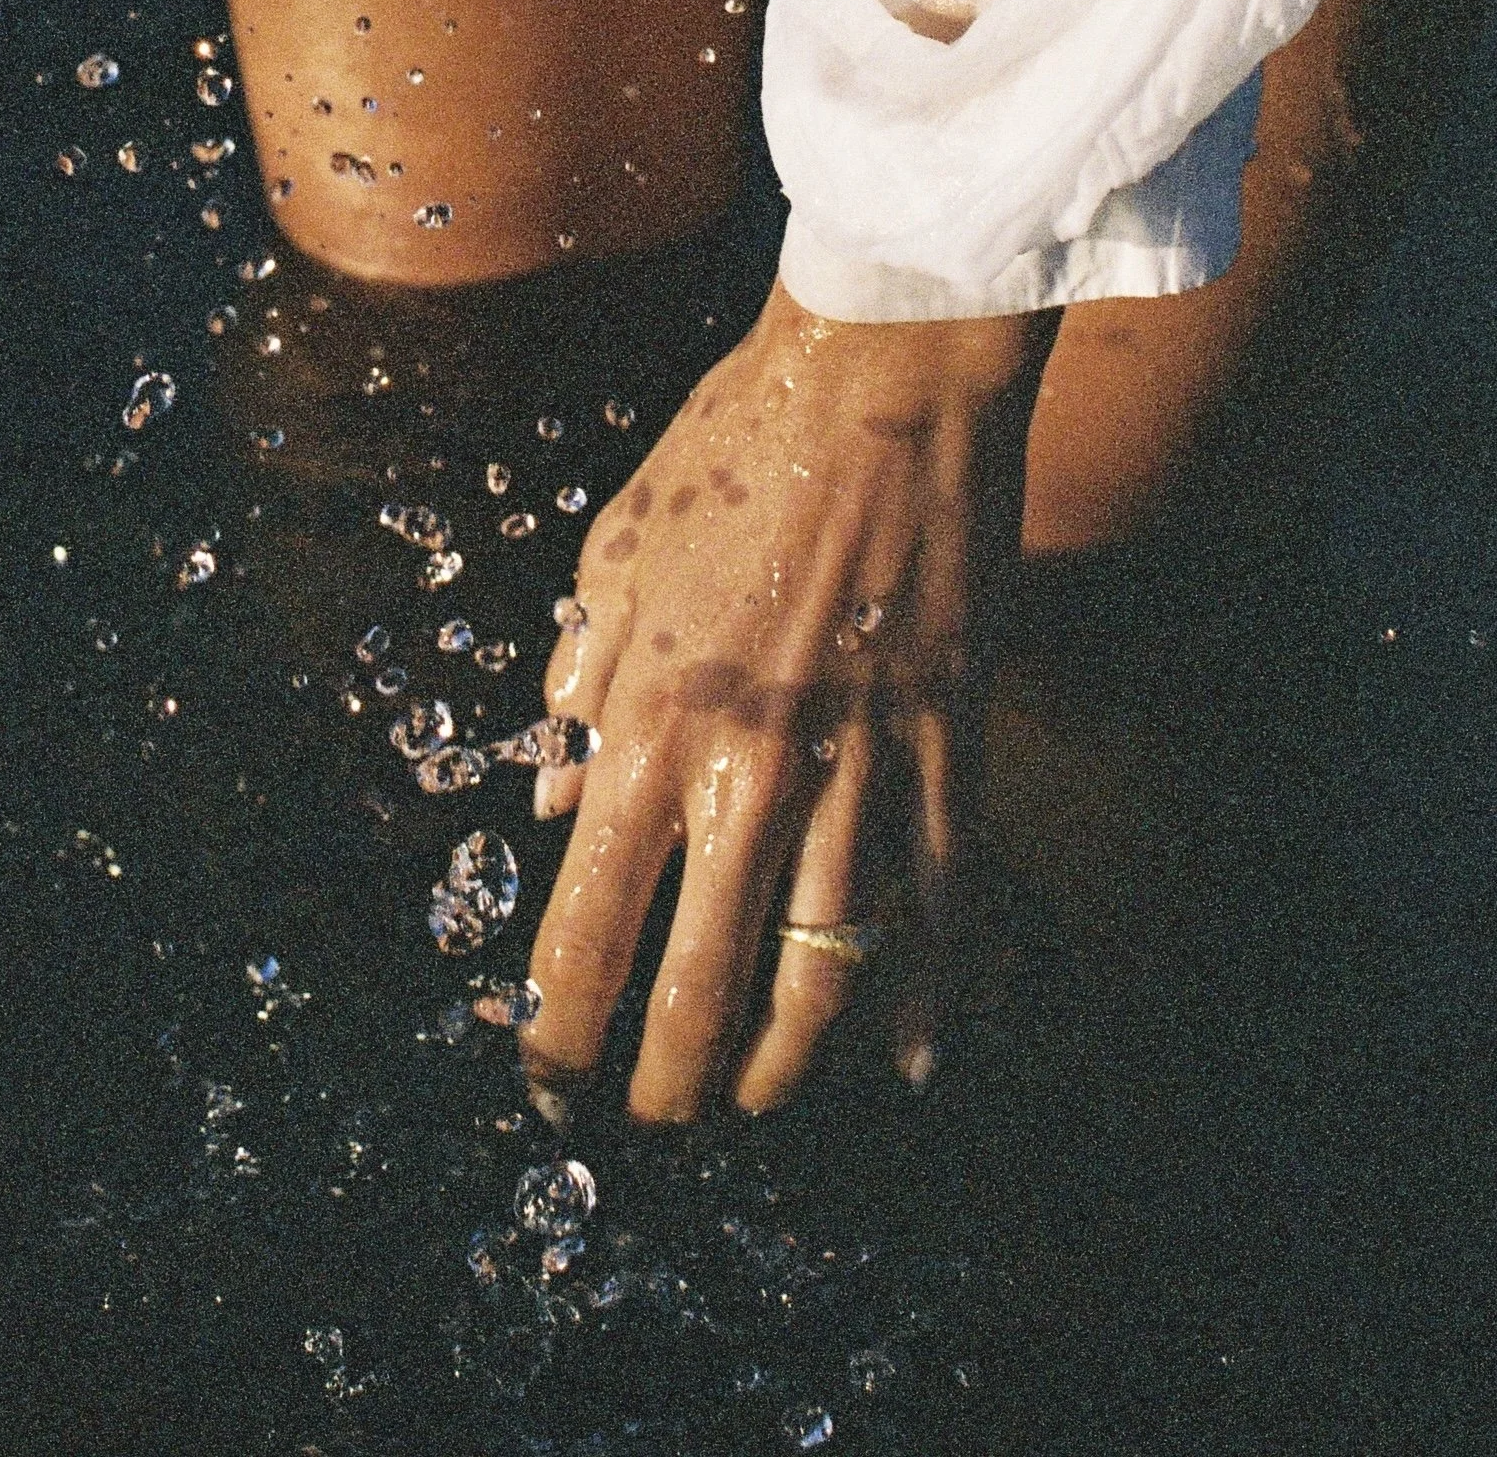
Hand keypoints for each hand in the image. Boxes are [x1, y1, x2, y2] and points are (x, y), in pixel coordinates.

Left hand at [522, 281, 1051, 1117]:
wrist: (884, 380)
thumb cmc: (733, 449)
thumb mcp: (612, 556)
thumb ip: (581, 685)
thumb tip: (559, 794)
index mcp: (648, 720)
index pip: (585, 927)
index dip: (558, 1027)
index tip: (547, 1078)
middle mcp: (749, 771)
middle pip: (700, 986)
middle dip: (668, 1076)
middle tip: (650, 1116)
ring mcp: (859, 770)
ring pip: (822, 972)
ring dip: (782, 1058)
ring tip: (754, 1096)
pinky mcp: (949, 749)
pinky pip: (944, 907)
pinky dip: (929, 998)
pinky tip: (912, 1061)